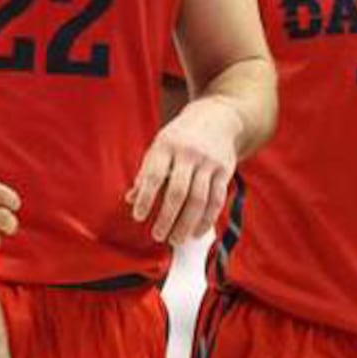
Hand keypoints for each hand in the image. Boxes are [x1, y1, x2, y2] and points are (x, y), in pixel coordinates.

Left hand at [127, 95, 242, 244]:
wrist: (216, 118)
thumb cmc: (180, 137)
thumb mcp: (159, 147)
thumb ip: (146, 173)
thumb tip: (131, 200)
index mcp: (166, 145)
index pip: (154, 175)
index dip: (146, 198)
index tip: (138, 217)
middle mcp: (188, 153)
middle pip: (178, 191)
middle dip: (167, 217)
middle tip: (157, 236)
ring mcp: (209, 162)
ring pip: (199, 199)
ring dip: (186, 223)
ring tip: (175, 240)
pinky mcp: (225, 170)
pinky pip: (216, 199)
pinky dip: (207, 219)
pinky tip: (196, 232)